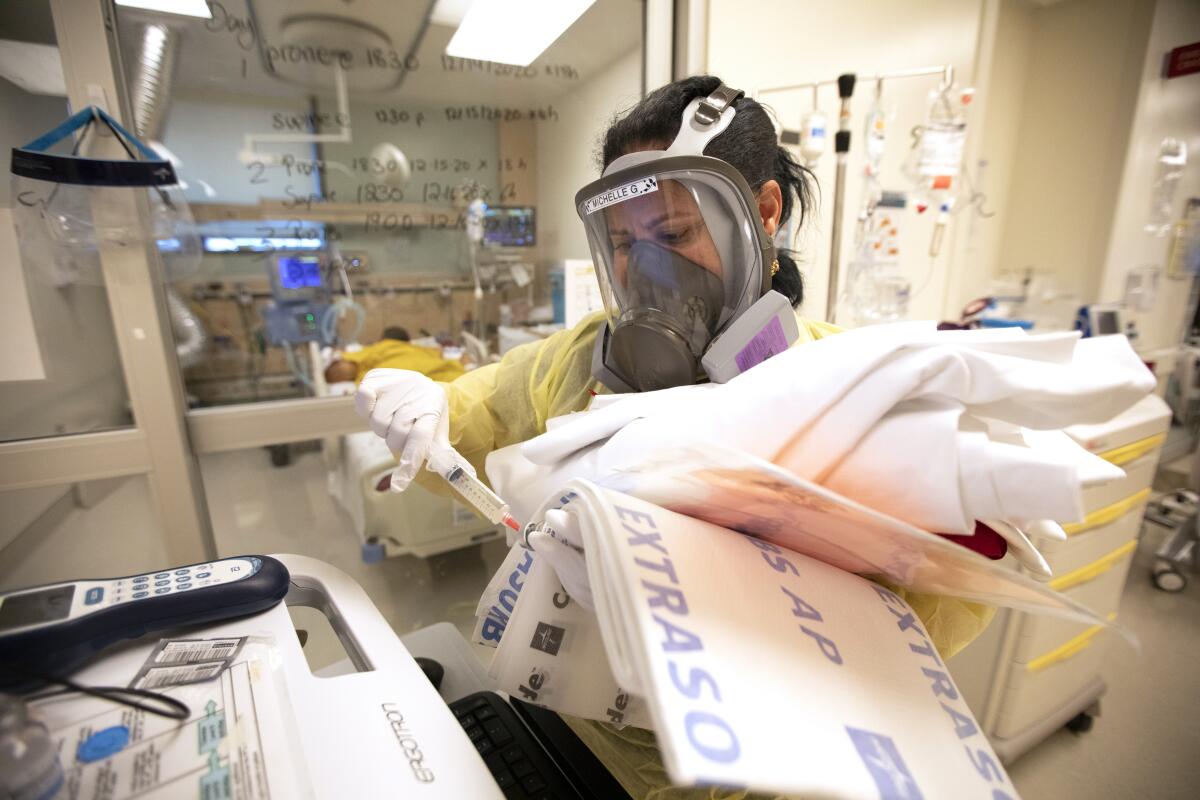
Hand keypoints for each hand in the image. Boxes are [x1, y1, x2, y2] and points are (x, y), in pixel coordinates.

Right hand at [355, 369, 450, 491]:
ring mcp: (397, 382)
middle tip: (401, 431)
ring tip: (391, 417)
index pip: (420, 437)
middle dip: (396, 441)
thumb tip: (464, 477)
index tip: (399, 485)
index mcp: (434, 407)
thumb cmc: (427, 415)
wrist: (419, 386)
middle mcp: (418, 392)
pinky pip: (363, 400)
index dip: (410, 461)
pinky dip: (366, 408)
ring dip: (382, 427)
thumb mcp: (437, 432)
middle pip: (396, 434)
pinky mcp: (376, 377)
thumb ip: (443, 456)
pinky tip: (377, 405)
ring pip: (378, 422)